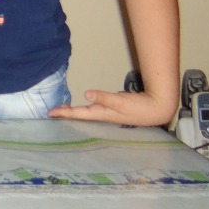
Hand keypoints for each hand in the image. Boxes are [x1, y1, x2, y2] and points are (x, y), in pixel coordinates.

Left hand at [47, 88, 174, 126]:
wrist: (158, 109)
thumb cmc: (140, 107)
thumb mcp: (121, 101)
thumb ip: (104, 97)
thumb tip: (86, 93)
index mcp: (101, 113)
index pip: (78, 113)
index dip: (63, 113)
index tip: (49, 112)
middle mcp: (102, 114)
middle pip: (80, 115)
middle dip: (65, 113)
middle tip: (52, 111)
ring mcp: (108, 113)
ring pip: (86, 113)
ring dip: (74, 112)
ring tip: (63, 109)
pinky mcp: (114, 109)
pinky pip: (94, 110)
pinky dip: (85, 109)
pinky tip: (85, 107)